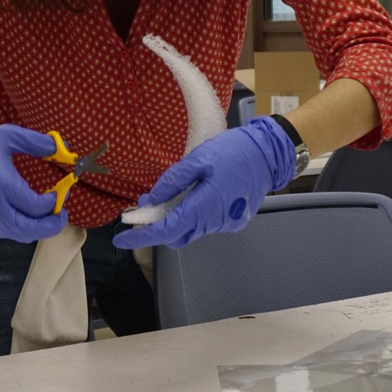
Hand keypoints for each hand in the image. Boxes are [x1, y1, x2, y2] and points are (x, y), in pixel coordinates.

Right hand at [0, 125, 67, 242]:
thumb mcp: (8, 136)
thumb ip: (37, 142)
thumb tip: (62, 148)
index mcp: (2, 186)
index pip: (36, 206)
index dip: (53, 203)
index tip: (60, 194)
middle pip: (30, 230)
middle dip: (51, 226)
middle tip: (61, 215)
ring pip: (19, 235)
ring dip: (36, 227)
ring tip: (43, 213)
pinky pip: (6, 234)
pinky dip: (19, 227)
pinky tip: (21, 213)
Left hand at [113, 118, 296, 250]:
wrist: (270, 154)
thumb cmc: (234, 151)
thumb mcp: (198, 159)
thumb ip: (172, 181)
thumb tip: (151, 200)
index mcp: (203, 207)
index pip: (166, 231)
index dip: (141, 237)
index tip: (121, 240)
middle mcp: (214, 222)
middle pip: (177, 236)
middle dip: (157, 229)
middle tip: (142, 214)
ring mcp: (226, 224)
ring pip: (191, 231)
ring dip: (175, 222)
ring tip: (166, 201)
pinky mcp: (234, 221)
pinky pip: (206, 225)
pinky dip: (192, 217)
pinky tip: (191, 199)